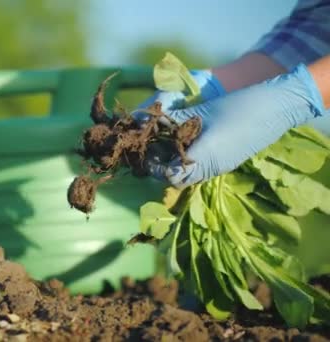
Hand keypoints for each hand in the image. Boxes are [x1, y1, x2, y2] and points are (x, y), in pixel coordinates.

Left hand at [147, 64, 328, 187]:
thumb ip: (174, 120)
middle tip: (152, 146)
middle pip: (178, 179)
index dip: (154, 166)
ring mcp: (222, 167)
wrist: (277, 107)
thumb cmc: (238, 106)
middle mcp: (212, 168)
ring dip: (175, 163)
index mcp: (204, 157)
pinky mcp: (228, 162)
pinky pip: (202, 169)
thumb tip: (148, 121)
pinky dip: (189, 160)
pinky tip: (185, 141)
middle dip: (162, 166)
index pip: (170, 176)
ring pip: (190, 175)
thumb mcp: (202, 111)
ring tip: (166, 142)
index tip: (145, 150)